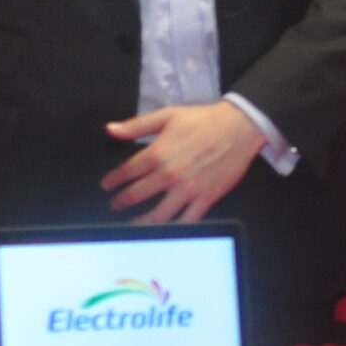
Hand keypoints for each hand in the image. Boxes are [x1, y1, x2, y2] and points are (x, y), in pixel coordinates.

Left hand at [100, 102, 264, 223]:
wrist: (239, 127)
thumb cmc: (204, 120)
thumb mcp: (168, 115)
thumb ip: (137, 125)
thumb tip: (111, 130)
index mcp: (157, 153)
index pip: (127, 172)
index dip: (113, 180)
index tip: (107, 185)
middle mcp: (169, 175)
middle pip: (137, 195)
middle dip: (121, 202)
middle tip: (116, 205)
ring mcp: (187, 189)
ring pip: (158, 215)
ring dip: (141, 222)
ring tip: (134, 224)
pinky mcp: (205, 198)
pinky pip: (187, 220)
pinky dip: (174, 228)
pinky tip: (166, 229)